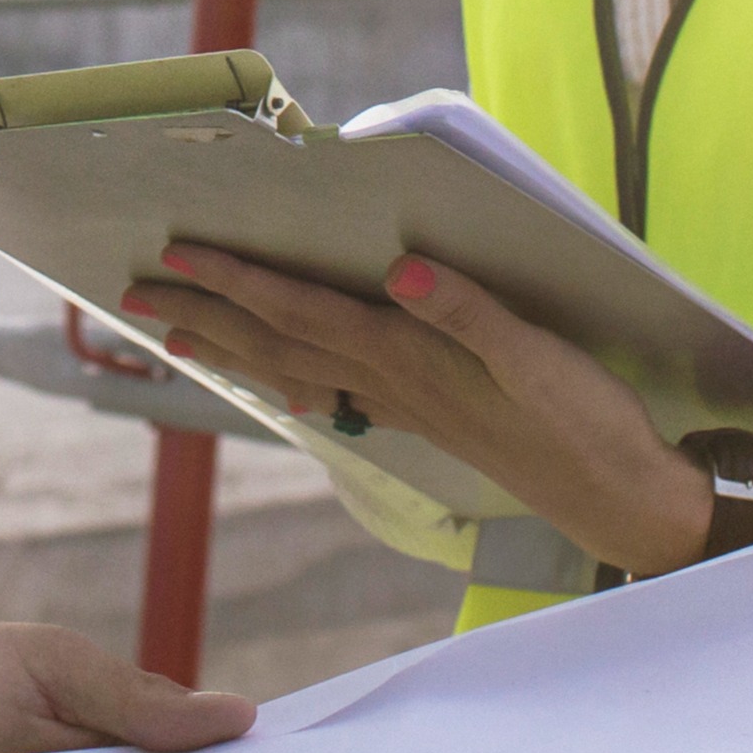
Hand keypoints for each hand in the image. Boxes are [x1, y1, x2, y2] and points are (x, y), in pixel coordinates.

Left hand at [120, 246, 716, 578]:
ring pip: (294, 372)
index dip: (235, 281)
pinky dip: (290, 383)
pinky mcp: (426, 418)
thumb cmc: (583, 422)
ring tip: (174, 334)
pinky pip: (334, 395)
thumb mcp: (536, 355)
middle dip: (205, 314)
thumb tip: (398, 271)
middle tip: (135, 292)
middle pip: (274, 343)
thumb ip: (468, 309)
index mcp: (406, 359)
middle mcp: (390, 385)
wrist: (618, 496)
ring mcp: (403, 407)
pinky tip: (277, 384)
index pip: (299, 311)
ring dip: (231, 350)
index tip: (174, 255)